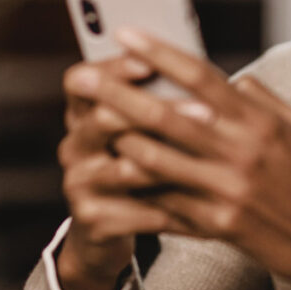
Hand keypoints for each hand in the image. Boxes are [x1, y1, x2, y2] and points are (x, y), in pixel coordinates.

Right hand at [56, 56, 190, 289]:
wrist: (105, 226)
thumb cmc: (135, 162)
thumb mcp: (141, 128)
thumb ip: (160, 100)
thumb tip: (215, 73)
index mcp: (83, 114)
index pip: (81, 81)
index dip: (111, 70)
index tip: (149, 63)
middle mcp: (75, 146)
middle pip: (103, 119)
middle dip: (156, 112)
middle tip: (205, 112)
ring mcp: (80, 183)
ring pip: (124, 169)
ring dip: (169, 164)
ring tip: (205, 159)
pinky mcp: (91, 219)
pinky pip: (135, 211)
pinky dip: (170, 207)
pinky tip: (201, 202)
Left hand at [70, 28, 290, 289]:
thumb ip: (262, 101)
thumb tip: (232, 79)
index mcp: (261, 122)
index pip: (202, 76)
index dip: (160, 53)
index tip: (126, 35)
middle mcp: (242, 152)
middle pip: (166, 114)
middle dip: (117, 93)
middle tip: (82, 78)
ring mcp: (226, 191)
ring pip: (154, 160)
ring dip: (118, 140)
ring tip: (93, 124)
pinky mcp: (217, 226)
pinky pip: (164, 204)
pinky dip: (136, 189)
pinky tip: (112, 178)